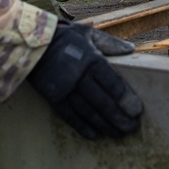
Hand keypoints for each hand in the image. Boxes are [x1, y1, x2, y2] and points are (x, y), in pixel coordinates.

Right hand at [27, 22, 142, 139]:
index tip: (137, 111)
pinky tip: (94, 135)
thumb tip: (131, 49)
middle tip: (132, 128)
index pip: (112, 83)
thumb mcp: (88, 33)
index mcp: (91, 60)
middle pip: (102, 101)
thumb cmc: (65, 37)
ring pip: (87, 111)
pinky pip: (68, 116)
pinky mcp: (52, 98)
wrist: (31, 43)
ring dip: (104, 125)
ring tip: (118, 134)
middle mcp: (78, 76)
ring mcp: (64, 89)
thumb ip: (110, 43)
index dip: (125, 99)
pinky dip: (81, 127)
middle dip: (118, 117)